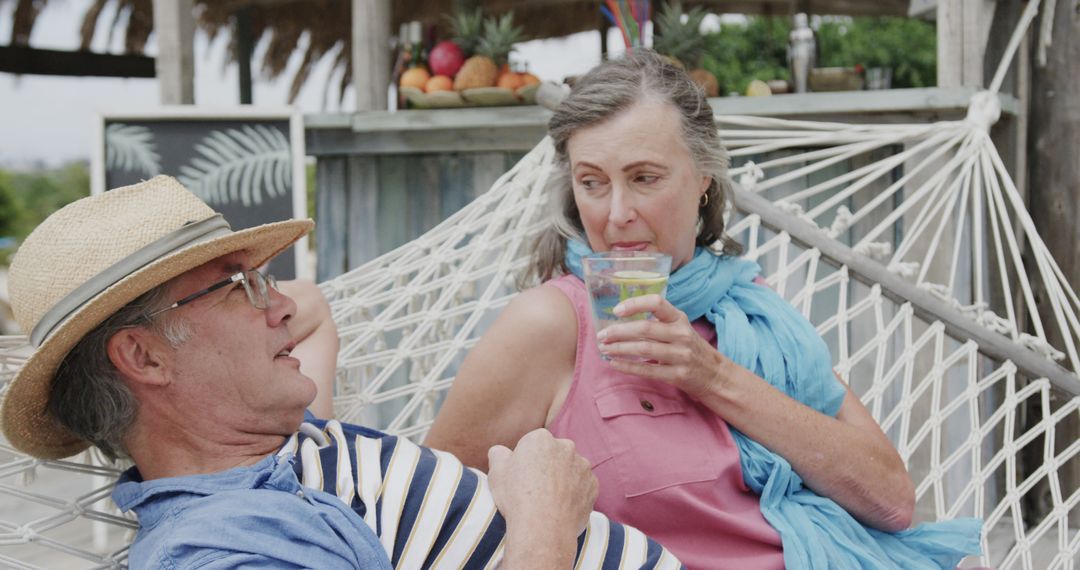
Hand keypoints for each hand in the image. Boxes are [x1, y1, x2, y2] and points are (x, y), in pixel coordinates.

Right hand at [487, 429, 596, 535]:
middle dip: (548, 465)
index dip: (526, 460)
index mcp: (541, 439)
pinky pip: (583, 486)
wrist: (543, 528)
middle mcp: (566, 447)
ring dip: (564, 478)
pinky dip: (575, 493)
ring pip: (571, 469)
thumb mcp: (496, 473)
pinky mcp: (594, 485)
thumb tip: (499, 451)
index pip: (534, 444)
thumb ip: (498, 455)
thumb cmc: (517, 498)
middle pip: (555, 453)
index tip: (522, 476)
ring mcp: (583, 466)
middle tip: (535, 487)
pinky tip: (562, 507)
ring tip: (549, 500)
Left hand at [596, 294, 728, 399]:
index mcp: (679, 319)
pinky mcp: (678, 375)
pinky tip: (614, 364)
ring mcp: (681, 355)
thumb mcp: (680, 328)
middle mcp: (681, 334)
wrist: (715, 375)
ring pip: (644, 349)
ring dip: (620, 349)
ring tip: (604, 349)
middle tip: (602, 335)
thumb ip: (658, 322)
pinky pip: (648, 370)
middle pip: (645, 328)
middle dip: (618, 331)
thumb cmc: (690, 348)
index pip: (656, 302)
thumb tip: (621, 319)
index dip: (634, 304)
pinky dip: (628, 367)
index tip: (616, 310)